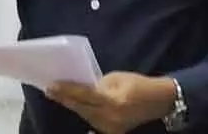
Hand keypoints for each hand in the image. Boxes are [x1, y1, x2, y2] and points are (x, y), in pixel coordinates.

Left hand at [46, 72, 176, 133]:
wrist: (158, 101)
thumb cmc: (137, 84)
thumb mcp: (116, 78)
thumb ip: (97, 85)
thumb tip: (80, 87)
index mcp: (113, 101)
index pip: (84, 95)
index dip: (66, 91)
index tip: (50, 86)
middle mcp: (110, 118)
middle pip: (81, 108)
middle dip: (64, 99)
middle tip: (49, 90)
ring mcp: (111, 128)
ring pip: (85, 116)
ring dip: (72, 105)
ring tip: (58, 95)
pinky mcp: (112, 132)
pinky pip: (92, 121)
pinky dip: (83, 112)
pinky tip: (73, 104)